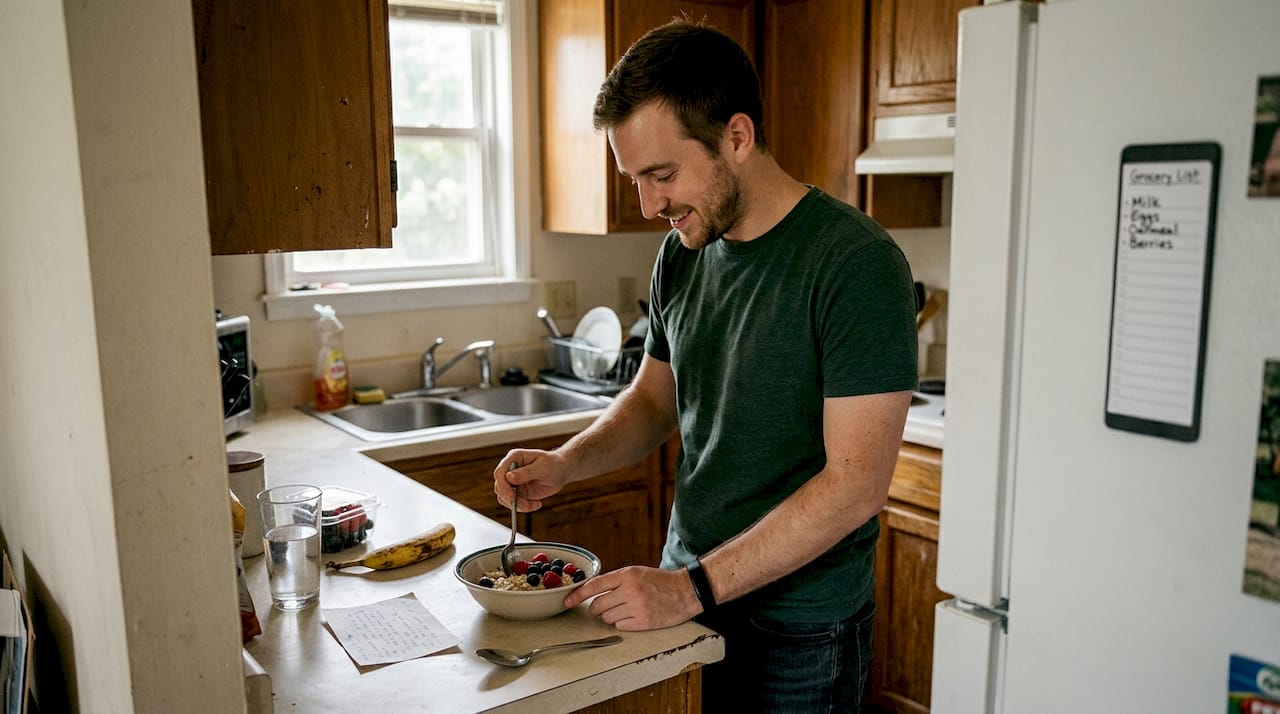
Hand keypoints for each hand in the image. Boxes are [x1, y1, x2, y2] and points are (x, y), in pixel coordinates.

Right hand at [492, 449, 569, 511]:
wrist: (561, 471)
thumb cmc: (554, 464)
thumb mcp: (543, 467)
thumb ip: (526, 472)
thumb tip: (509, 477)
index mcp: (514, 458)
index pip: (500, 473)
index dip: (503, 486)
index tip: (512, 497)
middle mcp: (510, 469)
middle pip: (499, 487)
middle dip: (511, 499)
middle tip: (526, 504)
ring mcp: (513, 482)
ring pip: (504, 497)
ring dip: (517, 505)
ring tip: (533, 504)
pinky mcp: (518, 492)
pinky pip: (513, 503)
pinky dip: (523, 507)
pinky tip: (536, 504)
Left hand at [563, 565, 701, 630]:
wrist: (685, 591)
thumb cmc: (660, 582)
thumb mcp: (637, 573)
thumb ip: (616, 581)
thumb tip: (592, 593)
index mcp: (627, 575)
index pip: (594, 586)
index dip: (577, 595)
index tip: (567, 602)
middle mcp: (630, 590)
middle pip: (598, 605)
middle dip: (598, 608)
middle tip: (608, 606)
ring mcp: (637, 607)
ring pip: (608, 617)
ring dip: (611, 616)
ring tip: (626, 609)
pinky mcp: (643, 622)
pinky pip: (620, 626)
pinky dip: (623, 623)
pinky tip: (634, 616)